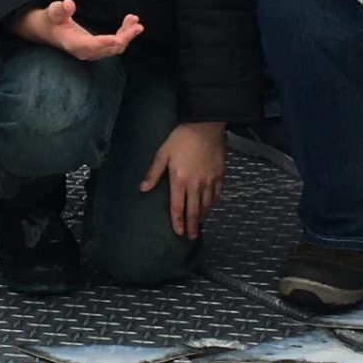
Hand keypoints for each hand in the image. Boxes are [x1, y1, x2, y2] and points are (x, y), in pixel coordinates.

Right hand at [10, 0, 143, 60]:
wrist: (50, 31)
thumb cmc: (51, 20)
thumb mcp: (52, 12)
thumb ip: (59, 9)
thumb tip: (69, 3)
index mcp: (73, 43)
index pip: (91, 45)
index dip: (105, 43)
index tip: (119, 38)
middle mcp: (85, 52)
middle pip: (109, 48)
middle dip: (124, 37)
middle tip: (135, 22)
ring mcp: (93, 52)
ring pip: (116, 48)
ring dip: (127, 35)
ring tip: (135, 20)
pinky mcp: (99, 49)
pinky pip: (115, 45)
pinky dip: (125, 35)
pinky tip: (131, 24)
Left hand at [140, 120, 225, 239]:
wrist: (206, 126)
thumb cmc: (181, 138)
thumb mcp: (163, 154)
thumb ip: (153, 173)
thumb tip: (143, 189)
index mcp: (180, 180)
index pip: (178, 207)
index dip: (178, 222)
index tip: (179, 232)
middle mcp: (196, 184)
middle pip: (194, 210)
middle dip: (192, 225)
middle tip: (191, 236)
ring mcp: (210, 181)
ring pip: (206, 205)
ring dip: (202, 216)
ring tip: (199, 224)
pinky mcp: (220, 176)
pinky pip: (217, 195)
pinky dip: (212, 203)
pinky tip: (209, 206)